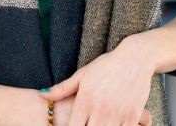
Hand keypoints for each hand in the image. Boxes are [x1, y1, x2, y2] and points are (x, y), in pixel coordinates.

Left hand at [38, 46, 154, 124]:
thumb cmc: (107, 66)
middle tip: (86, 125)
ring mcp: (116, 113)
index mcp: (84, 100)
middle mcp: (99, 109)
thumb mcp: (82, 75)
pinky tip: (112, 125)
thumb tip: (41, 94)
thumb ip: (62, 89)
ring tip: (97, 124)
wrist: (135, 58)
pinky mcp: (132, 116)